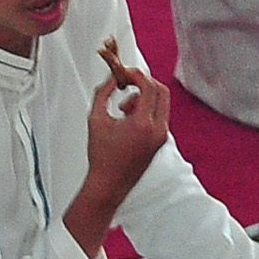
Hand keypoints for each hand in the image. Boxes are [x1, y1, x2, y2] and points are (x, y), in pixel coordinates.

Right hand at [81, 37, 172, 197]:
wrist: (109, 185)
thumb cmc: (102, 158)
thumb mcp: (96, 119)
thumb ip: (103, 93)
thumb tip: (111, 78)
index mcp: (143, 124)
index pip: (148, 87)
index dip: (136, 75)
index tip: (125, 73)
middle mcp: (157, 130)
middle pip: (161, 92)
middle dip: (144, 83)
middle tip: (129, 82)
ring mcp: (161, 137)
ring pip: (161, 104)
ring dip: (144, 98)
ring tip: (123, 108)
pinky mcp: (159, 142)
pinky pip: (159, 116)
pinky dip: (146, 110)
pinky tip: (128, 119)